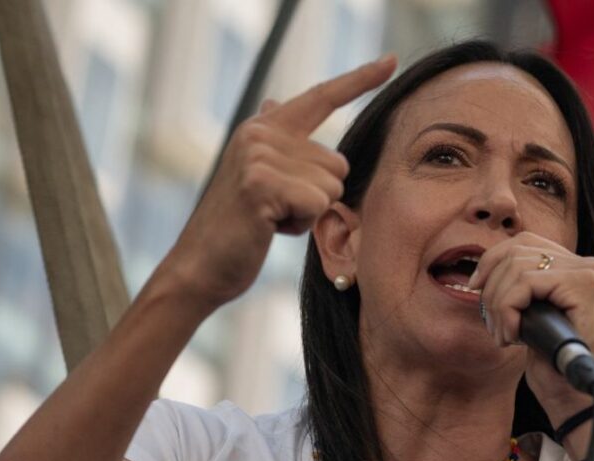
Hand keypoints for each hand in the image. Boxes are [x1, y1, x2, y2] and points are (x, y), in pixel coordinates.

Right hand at [158, 55, 396, 309]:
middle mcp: (261, 133)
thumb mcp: (258, 174)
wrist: (201, 266)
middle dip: (318, 197)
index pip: (322, 97)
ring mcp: (258, 155)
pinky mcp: (260, 183)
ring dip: (309, 214)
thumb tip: (274, 101)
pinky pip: (317, 205)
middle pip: (339, 165)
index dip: (360, 79)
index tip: (392, 61)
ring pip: (331, 187)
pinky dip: (300, 226)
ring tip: (271, 218)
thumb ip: (274, 140)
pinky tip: (268, 228)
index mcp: (265, 128)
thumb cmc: (240, 226)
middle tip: (276, 210)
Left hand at [468, 232, 593, 425]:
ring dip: (498, 305)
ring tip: (504, 336)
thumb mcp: (532, 313)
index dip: (491, 261)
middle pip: (517, 251)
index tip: (474, 288)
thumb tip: (484, 264)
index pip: (524, 242)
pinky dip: (508, 310)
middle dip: (492, 289)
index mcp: (579, 266)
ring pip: (516, 267)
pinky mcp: (583, 285)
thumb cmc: (551, 360)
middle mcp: (590, 263)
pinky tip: (513, 336)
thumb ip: (522, 284)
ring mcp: (589, 272)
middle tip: (495, 327)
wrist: (574, 395)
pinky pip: (524, 283)